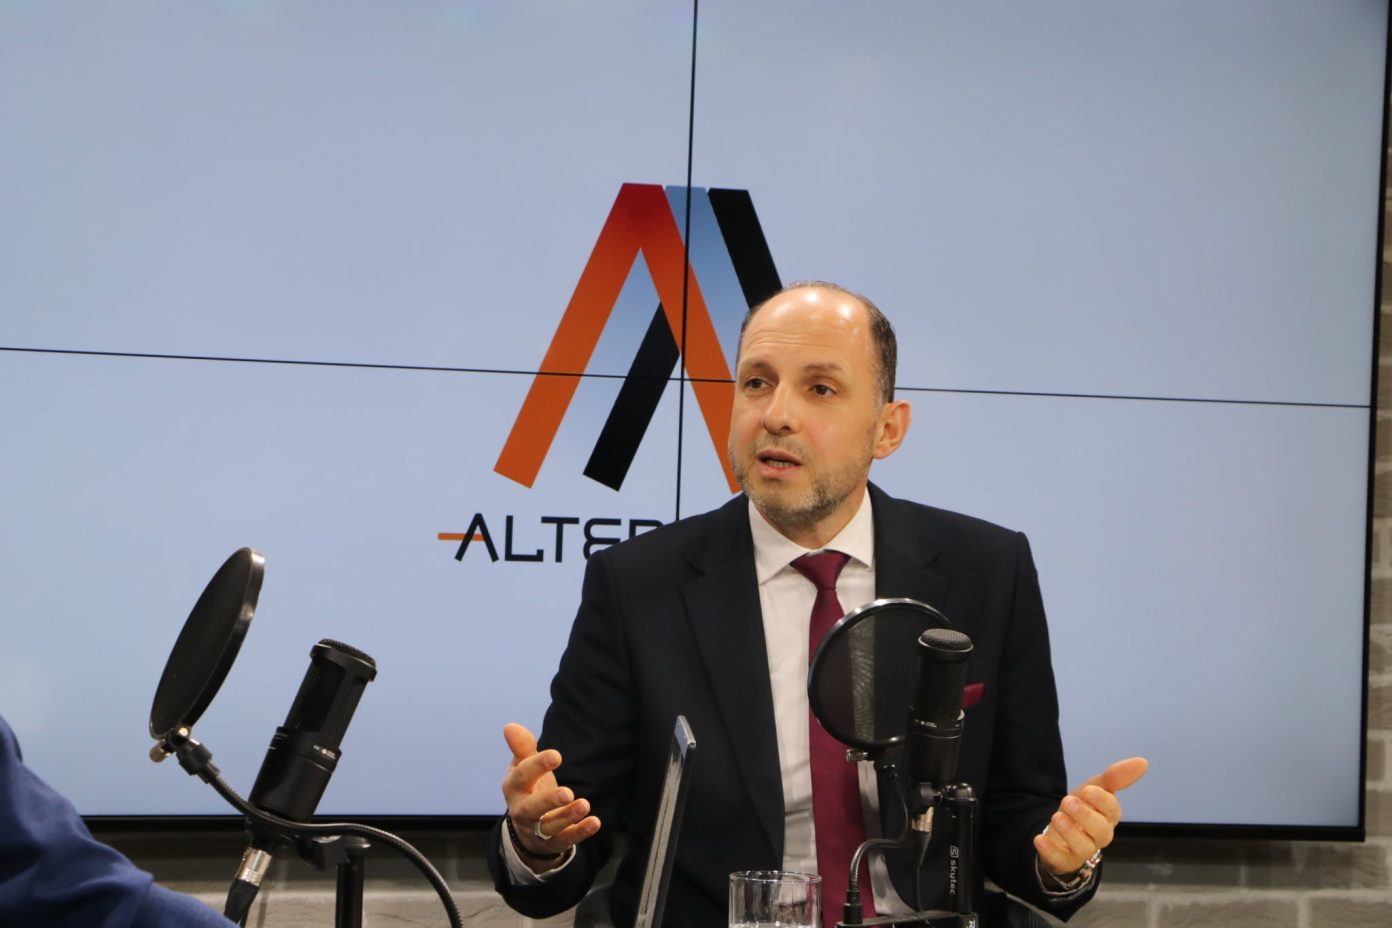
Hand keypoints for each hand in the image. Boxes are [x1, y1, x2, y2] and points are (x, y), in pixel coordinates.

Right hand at [501, 723, 600, 871]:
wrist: (527, 827)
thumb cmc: (528, 788)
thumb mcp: (523, 767)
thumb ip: (522, 748)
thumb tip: (510, 726)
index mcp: (514, 788)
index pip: (522, 777)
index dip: (537, 766)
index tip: (556, 755)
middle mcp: (522, 811)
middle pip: (531, 809)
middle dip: (548, 801)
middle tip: (567, 792)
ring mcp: (537, 830)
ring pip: (550, 827)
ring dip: (567, 817)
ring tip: (584, 805)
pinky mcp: (553, 843)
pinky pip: (566, 840)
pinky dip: (580, 832)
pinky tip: (595, 821)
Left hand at [1034, 756, 1147, 877]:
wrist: (1060, 832)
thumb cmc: (1083, 808)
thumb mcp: (1094, 788)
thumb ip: (1115, 777)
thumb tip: (1143, 762)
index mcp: (1108, 816)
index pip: (1112, 810)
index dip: (1101, 801)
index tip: (1088, 790)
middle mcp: (1099, 836)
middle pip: (1100, 830)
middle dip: (1085, 815)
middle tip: (1068, 802)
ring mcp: (1083, 850)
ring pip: (1083, 847)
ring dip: (1069, 831)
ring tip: (1057, 817)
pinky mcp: (1065, 860)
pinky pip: (1060, 859)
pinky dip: (1050, 850)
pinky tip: (1039, 840)